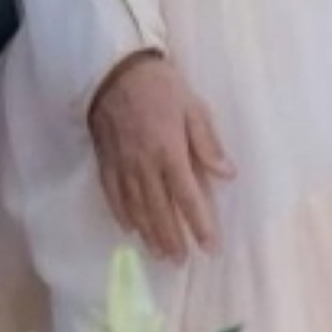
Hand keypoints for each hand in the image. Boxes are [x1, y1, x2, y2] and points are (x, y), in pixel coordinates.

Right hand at [88, 52, 233, 262]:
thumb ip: (207, 142)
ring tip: (160, 253)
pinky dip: (122, 215)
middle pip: (160, 211)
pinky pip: (113, 196)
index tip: (210, 247)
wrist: (114, 70)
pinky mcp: (105, 162)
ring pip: (136, 209)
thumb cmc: (159, 86)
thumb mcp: (192, 106)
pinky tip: (130, 229)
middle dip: (172, 238)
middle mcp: (144, 166)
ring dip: (149, 234)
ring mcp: (122, 166)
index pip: (188, 197)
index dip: (199, 225)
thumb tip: (227, 174)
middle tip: (181, 260)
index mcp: (169, 152)